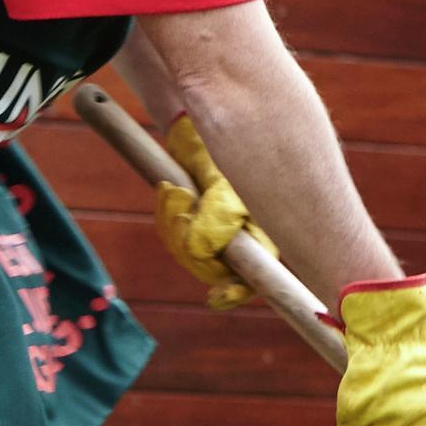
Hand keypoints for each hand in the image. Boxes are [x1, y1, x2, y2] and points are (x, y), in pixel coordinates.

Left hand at [152, 113, 274, 311]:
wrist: (200, 127)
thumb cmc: (224, 150)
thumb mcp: (224, 183)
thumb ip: (216, 218)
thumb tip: (200, 250)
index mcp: (260, 235)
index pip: (253, 277)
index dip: (236, 292)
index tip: (215, 298)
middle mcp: (240, 239)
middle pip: (211, 269)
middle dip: (189, 244)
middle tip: (183, 204)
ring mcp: (214, 234)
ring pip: (188, 254)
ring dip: (174, 224)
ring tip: (175, 191)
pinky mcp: (192, 223)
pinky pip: (172, 237)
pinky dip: (165, 216)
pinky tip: (170, 191)